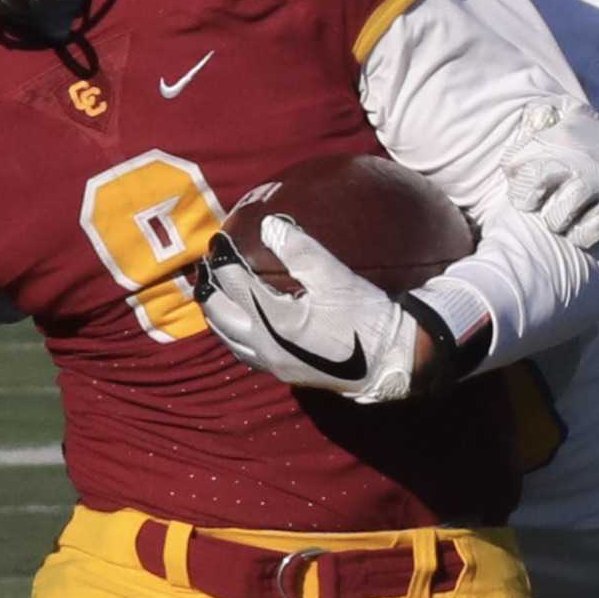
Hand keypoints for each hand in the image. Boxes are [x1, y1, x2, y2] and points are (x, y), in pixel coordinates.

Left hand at [194, 215, 420, 404]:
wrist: (391, 360)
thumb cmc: (366, 316)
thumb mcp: (335, 277)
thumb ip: (300, 250)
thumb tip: (271, 225)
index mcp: (273, 320)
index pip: (234, 284)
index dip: (222, 259)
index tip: (217, 241)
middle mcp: (265, 346)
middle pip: (220, 315)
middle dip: (209, 290)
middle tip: (207, 268)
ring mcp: (273, 363)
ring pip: (229, 339)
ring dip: (218, 315)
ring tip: (215, 294)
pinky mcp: (285, 373)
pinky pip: (245, 353)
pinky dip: (235, 334)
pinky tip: (241, 323)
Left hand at [502, 101, 598, 253]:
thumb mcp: (577, 116)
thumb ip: (547, 112)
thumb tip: (527, 114)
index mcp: (560, 137)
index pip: (512, 162)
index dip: (515, 175)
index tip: (525, 179)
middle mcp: (574, 162)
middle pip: (528, 189)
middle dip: (528, 200)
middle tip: (540, 201)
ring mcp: (593, 188)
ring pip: (553, 219)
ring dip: (556, 221)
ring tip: (566, 212)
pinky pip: (581, 235)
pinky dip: (580, 234)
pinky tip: (585, 222)